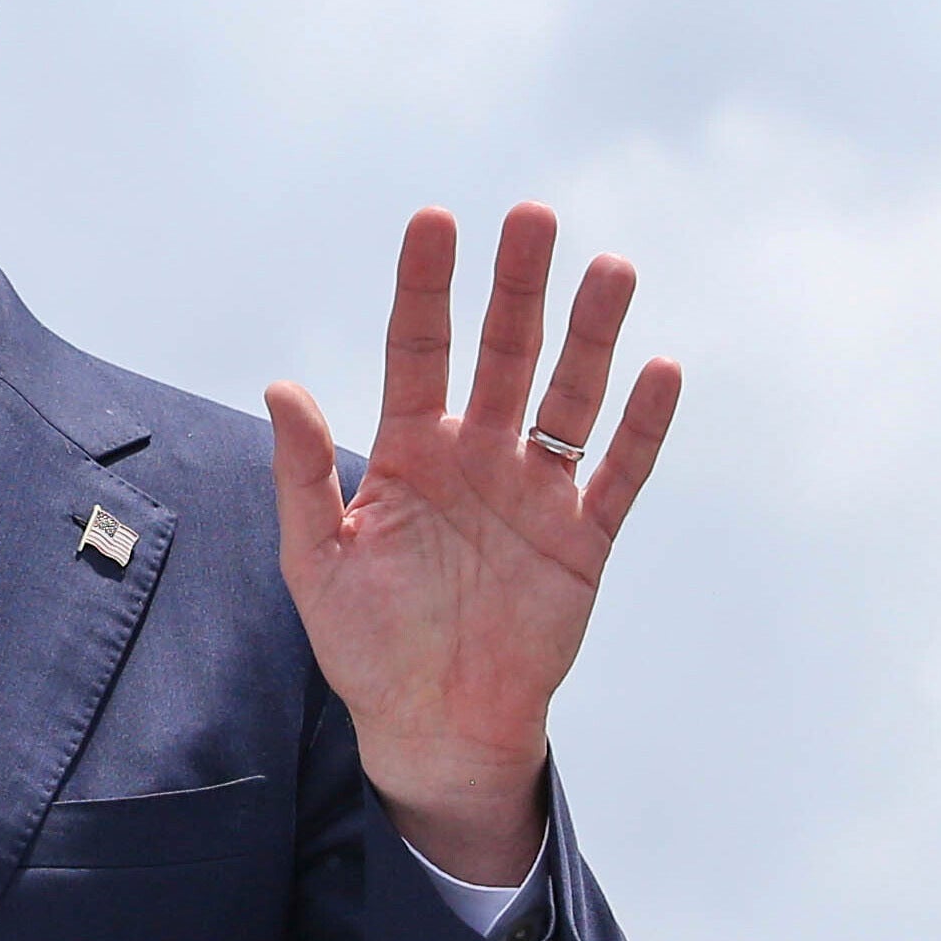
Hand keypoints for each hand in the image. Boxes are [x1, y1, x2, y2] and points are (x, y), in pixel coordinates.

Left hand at [267, 204, 679, 886]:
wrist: (433, 724)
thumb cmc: (365, 642)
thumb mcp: (318, 562)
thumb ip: (304, 476)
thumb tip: (281, 387)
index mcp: (409, 452)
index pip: (417, 350)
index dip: (426, 288)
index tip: (436, 220)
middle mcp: (477, 456)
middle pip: (503, 353)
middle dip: (518, 287)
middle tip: (534, 216)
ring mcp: (534, 492)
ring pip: (569, 397)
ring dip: (592, 336)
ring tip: (610, 270)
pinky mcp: (582, 539)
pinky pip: (618, 474)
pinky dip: (641, 427)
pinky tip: (659, 371)